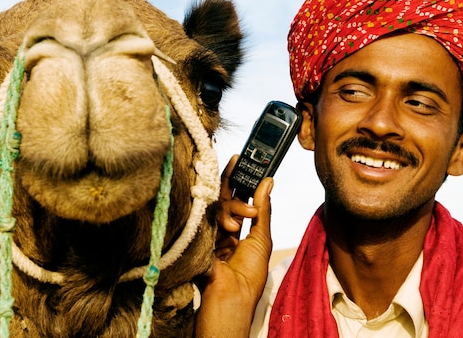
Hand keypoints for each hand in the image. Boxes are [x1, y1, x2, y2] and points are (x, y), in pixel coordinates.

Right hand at [195, 155, 272, 337]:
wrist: (227, 303)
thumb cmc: (246, 280)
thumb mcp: (261, 240)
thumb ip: (263, 210)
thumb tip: (268, 182)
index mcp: (235, 231)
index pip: (236, 198)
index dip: (240, 178)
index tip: (243, 159)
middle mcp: (218, 228)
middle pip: (222, 196)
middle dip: (232, 182)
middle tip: (239, 166)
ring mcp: (205, 231)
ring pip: (214, 204)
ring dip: (230, 208)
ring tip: (238, 226)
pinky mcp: (194, 234)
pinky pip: (202, 214)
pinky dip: (216, 215)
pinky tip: (226, 222)